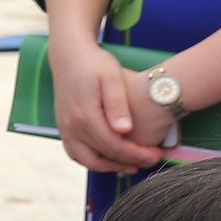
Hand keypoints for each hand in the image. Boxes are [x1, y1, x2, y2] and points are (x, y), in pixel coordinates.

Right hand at [50, 39, 170, 172]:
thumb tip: (125, 130)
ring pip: (85, 160)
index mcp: (85, 116)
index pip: (114, 146)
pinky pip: (76, 152)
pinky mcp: (63, 127)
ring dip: (108, 166)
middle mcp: (71, 126)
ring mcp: (65, 128)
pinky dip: (93, 160)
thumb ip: (117, 104)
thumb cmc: (94, 63)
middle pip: (99, 158)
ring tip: (131, 164)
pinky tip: (109, 156)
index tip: (156, 155)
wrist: (69, 54)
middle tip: (148, 163)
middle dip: (125, 164)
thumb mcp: (111, 77)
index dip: (137, 154)